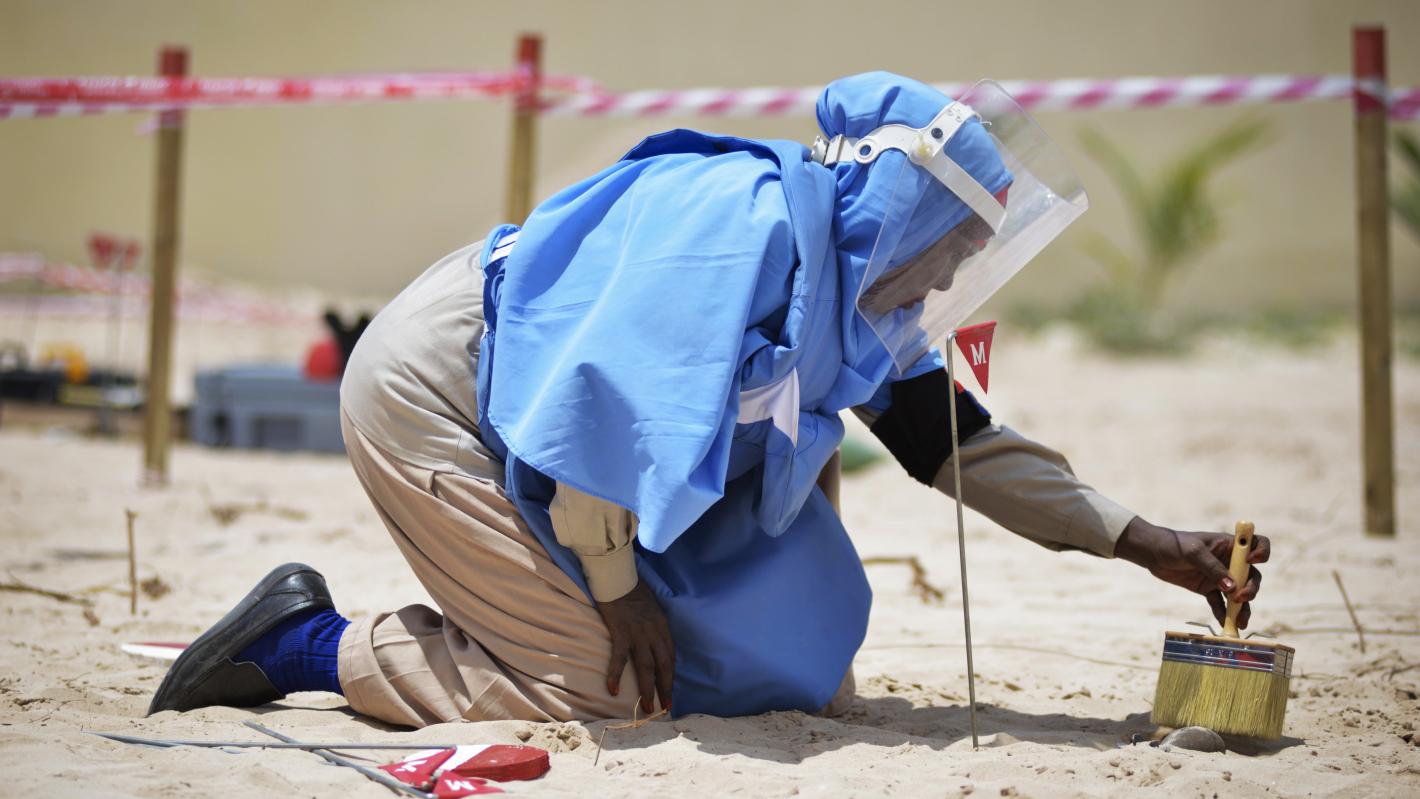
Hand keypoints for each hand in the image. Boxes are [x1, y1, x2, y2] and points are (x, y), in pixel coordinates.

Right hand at [595, 578, 673, 714]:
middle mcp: (654, 632)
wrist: (617, 576)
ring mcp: (638, 633)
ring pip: (646, 667)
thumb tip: (655, 643)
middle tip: (665, 708)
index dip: (671, 676)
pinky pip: (619, 658)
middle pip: (663, 666)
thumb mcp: (652, 608)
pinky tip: (613, 690)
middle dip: (665, 689)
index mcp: (662, 626)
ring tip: (647, 708)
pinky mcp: (620, 632)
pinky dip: (615, 674)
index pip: (670, 657)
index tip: (670, 693)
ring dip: (647, 689)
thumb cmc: (632, 590)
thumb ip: (655, 625)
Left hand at [1113, 517, 1269, 628]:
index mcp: (1230, 545)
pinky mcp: (1208, 589)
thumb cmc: (1173, 544)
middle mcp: (1230, 561)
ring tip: (1240, 621)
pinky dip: (1224, 614)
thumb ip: (1212, 568)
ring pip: (1239, 593)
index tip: (1252, 561)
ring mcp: (1220, 576)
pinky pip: (1220, 604)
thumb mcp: (1193, 552)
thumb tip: (1232, 588)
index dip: (1261, 552)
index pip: (1257, 543)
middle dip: (1251, 588)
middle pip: (1252, 575)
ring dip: (1242, 607)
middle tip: (1239, 597)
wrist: (1152, 554)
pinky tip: (1225, 623)